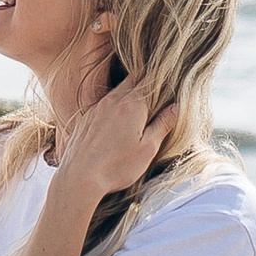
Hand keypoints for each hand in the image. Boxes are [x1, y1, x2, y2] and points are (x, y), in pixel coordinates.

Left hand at [55, 48, 176, 197]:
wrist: (78, 178)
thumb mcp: (147, 149)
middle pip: (133, 79)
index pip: (151, 80)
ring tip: (140, 102)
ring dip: (129, 91)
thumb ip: (162, 125)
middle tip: (158, 87)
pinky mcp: (85, 119)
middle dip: (147, 79)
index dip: (162, 77)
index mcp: (132, 105)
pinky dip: (114, 104)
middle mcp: (113, 101)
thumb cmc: (116, 167)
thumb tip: (177, 107)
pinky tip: (117, 118)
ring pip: (117, 90)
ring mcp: (96, 108)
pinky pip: (103, 103)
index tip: (171, 78)